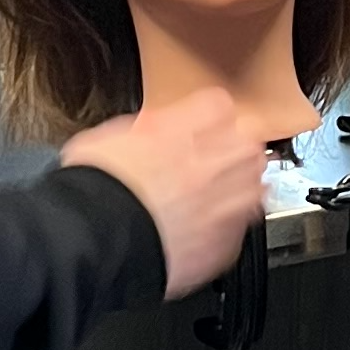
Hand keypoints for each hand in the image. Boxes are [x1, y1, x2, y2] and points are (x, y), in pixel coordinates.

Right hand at [60, 89, 263, 298]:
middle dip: (234, 148)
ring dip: (240, 185)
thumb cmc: (95, 192)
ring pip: (255, 183)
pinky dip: (228, 226)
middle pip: (248, 141)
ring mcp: (221, 204)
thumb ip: (142, 131)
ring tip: (220, 194)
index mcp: (179, 131)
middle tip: (216, 158)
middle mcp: (208, 163)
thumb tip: (150, 129)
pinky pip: (240, 228)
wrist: (95, 240)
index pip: (219, 106)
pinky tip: (207, 228)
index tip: (206, 123)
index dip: (211, 115)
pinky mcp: (223, 243)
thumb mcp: (109, 138)